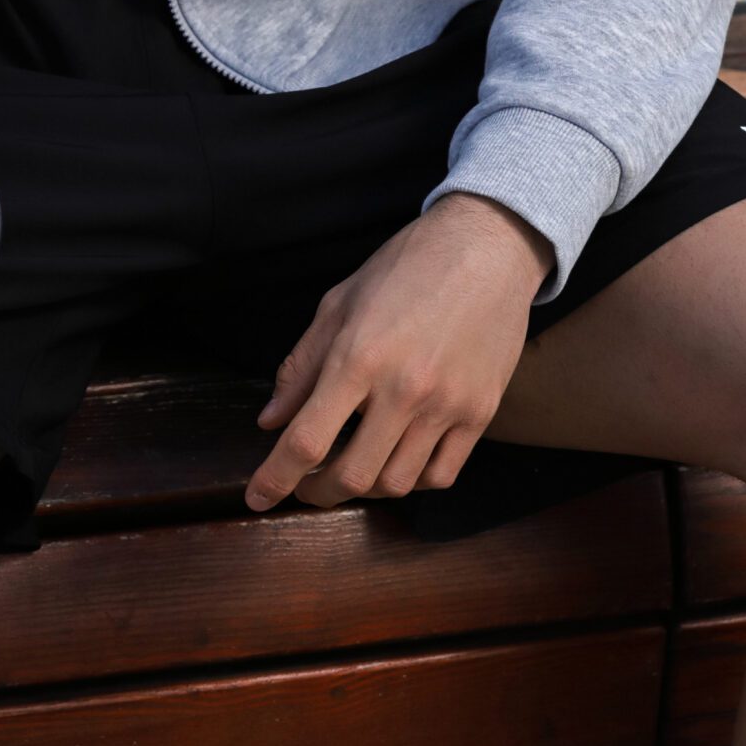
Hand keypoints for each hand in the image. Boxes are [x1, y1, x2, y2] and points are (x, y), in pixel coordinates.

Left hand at [243, 193, 555, 512]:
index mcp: (359, 357)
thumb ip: (301, 367)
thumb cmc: (406, 268)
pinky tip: (398, 460)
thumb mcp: (338, 304)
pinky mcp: (481, 412)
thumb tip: (269, 421)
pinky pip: (442, 475)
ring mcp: (447, 405)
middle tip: (305, 485)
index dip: (275, 478)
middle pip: (351, 477)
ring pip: (397, 483)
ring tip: (351, 468)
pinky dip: (413, 480)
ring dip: (364, 488)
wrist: (487, 247)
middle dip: (317, 493)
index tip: (258, 498)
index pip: (306, 441)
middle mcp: (404, 389)